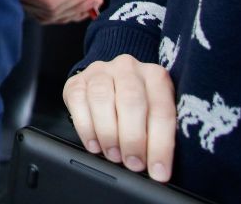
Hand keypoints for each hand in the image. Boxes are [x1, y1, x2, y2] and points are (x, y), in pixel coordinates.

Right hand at [62, 54, 176, 183]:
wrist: (115, 84)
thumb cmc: (142, 107)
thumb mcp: (158, 115)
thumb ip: (162, 134)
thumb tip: (161, 167)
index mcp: (156, 76)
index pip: (162, 110)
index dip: (161, 145)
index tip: (158, 171)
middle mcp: (128, 68)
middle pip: (131, 101)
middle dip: (132, 139)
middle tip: (133, 163)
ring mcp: (100, 71)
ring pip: (101, 99)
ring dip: (108, 133)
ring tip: (114, 155)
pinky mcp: (77, 81)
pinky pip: (78, 101)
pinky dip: (85, 128)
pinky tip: (94, 144)